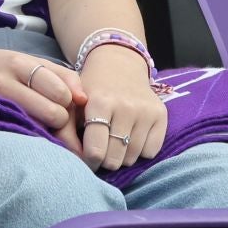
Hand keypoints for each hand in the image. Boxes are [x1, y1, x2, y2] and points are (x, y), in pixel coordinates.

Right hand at [0, 43, 88, 154]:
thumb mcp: (27, 62)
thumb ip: (60, 76)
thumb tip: (85, 99)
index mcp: (19, 63)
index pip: (61, 90)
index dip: (71, 103)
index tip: (69, 107)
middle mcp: (5, 81)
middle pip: (54, 113)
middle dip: (62, 123)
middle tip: (59, 125)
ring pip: (39, 128)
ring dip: (49, 134)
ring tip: (46, 132)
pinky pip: (20, 135)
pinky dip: (32, 139)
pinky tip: (31, 137)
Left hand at [77, 46, 166, 171]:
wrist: (118, 66)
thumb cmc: (91, 89)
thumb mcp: (72, 104)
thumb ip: (67, 130)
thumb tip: (75, 159)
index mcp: (100, 102)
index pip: (96, 149)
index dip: (89, 161)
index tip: (87, 160)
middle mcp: (126, 107)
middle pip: (115, 157)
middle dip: (105, 161)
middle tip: (100, 154)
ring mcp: (146, 112)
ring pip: (133, 157)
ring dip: (122, 157)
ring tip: (114, 144)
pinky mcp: (161, 115)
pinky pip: (151, 152)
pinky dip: (140, 152)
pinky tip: (130, 138)